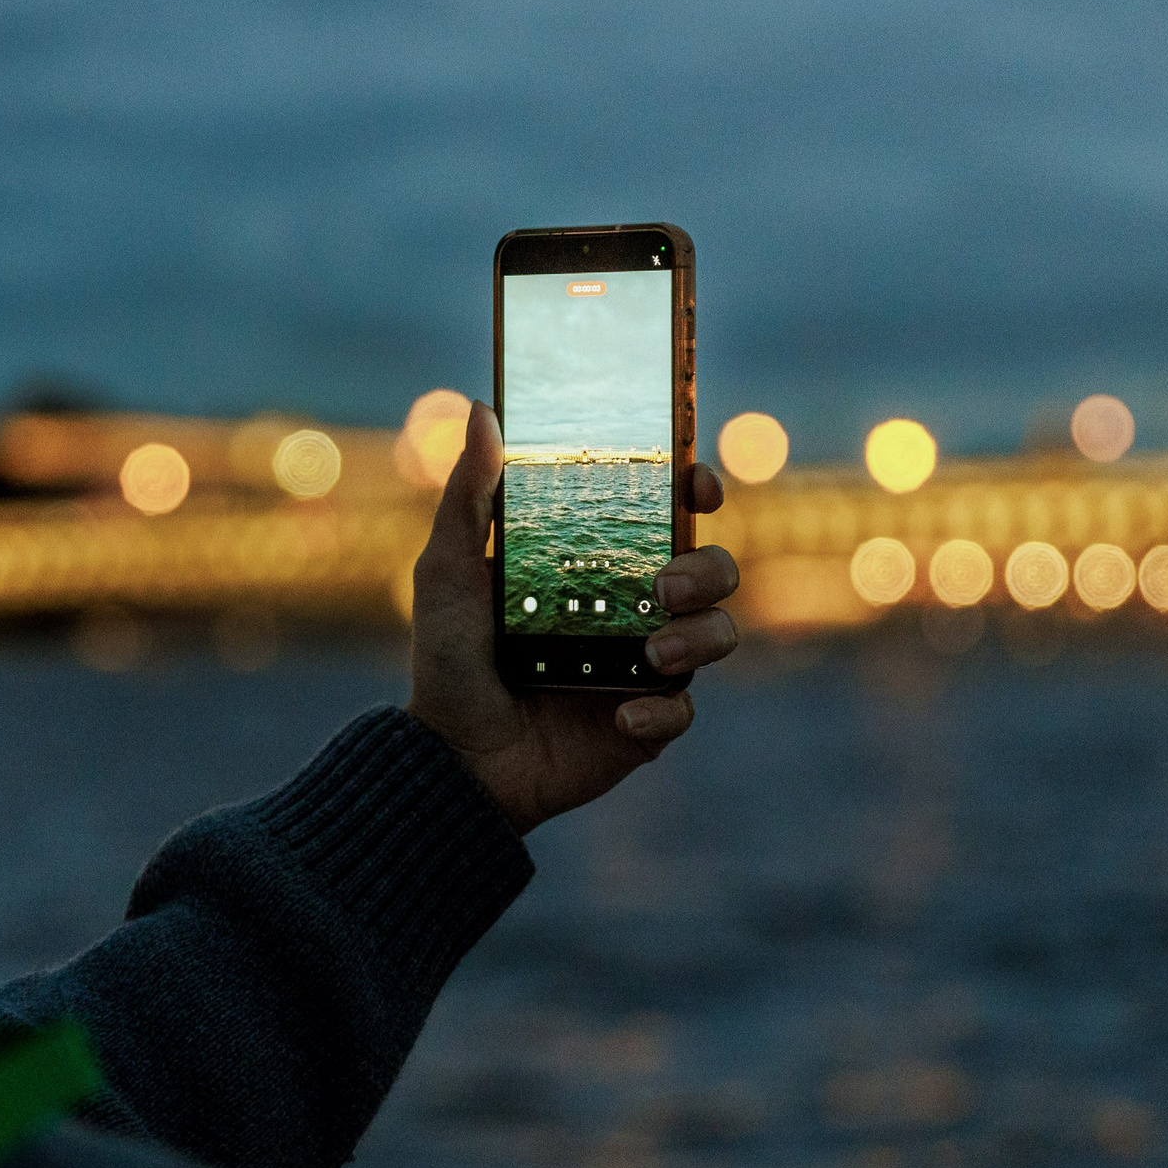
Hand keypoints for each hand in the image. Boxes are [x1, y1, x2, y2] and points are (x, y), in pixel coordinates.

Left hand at [406, 399, 740, 835]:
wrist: (452, 756)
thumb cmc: (449, 659)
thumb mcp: (449, 571)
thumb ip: (468, 495)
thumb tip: (483, 410)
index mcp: (598, 561)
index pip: (668, 514)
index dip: (697, 489)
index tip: (697, 484)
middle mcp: (632, 607)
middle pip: (714, 569)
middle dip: (708, 568)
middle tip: (665, 583)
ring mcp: (645, 666)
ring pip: (718, 634)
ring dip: (700, 637)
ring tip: (652, 654)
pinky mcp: (645, 725)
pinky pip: (682, 713)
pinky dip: (660, 712)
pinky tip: (620, 716)